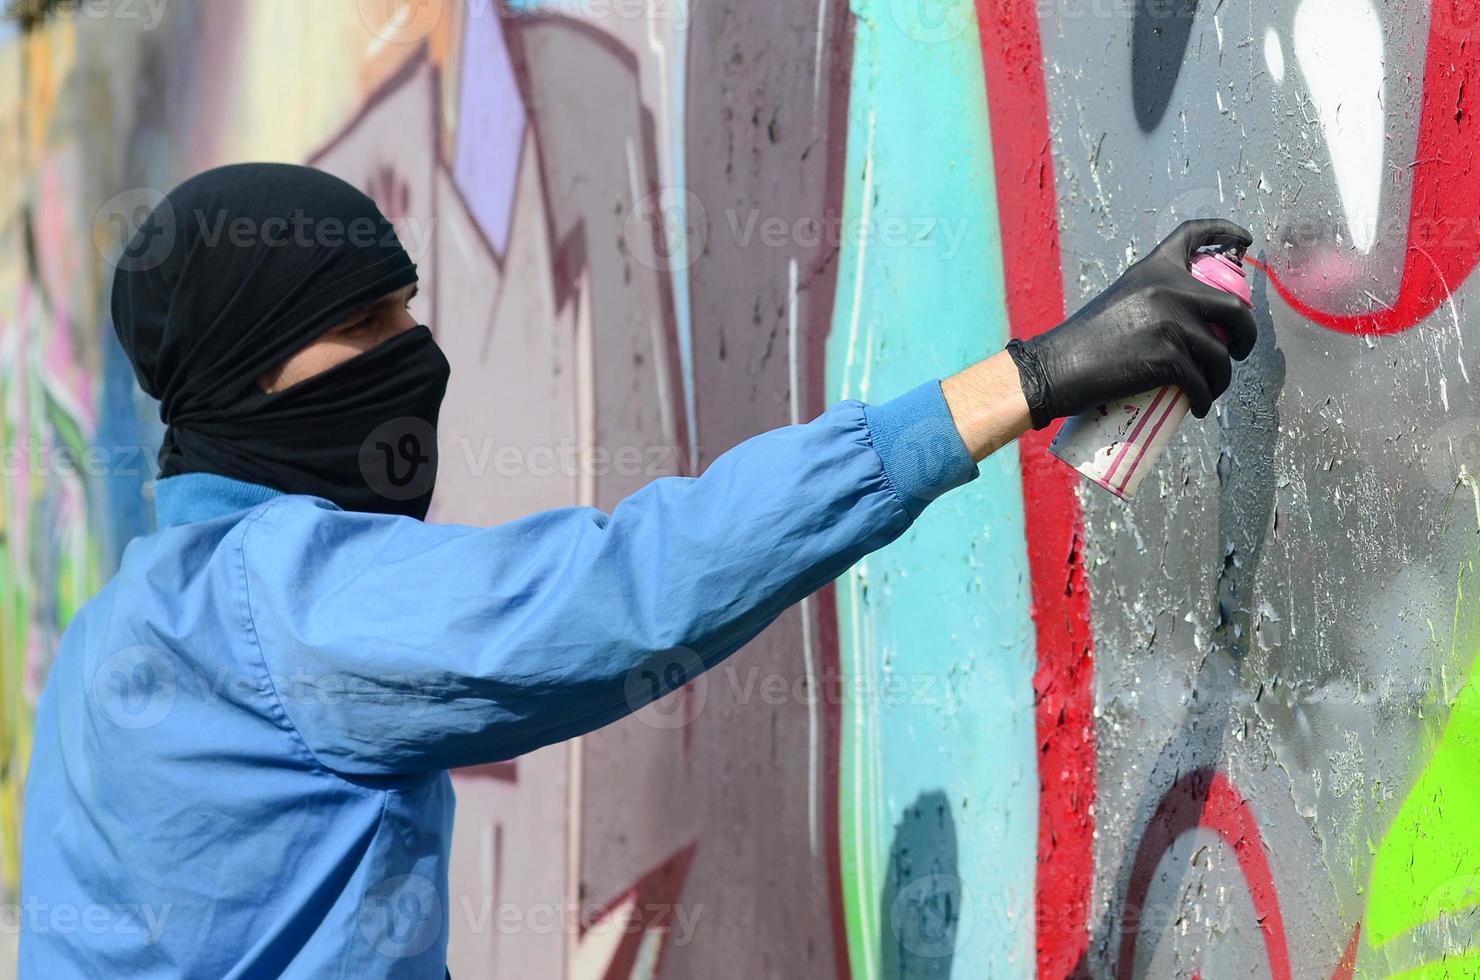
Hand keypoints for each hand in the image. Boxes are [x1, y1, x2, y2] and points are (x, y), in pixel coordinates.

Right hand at [1005, 219, 1257, 428]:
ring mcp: (1169, 322)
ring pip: (1220, 353)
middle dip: (1245, 334)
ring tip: (1210, 389)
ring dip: (1222, 378)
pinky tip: (1199, 406)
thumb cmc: (1081, 343)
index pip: (1193, 234)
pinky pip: (1201, 381)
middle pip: (1232, 307)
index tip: (1243, 241)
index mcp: (1153, 269)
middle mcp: (1167, 288)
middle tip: (1239, 350)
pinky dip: (1204, 398)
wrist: (1055, 367)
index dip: (1225, 231)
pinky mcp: (1167, 357)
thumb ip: (1153, 301)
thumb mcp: (1119, 301)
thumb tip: (1190, 324)